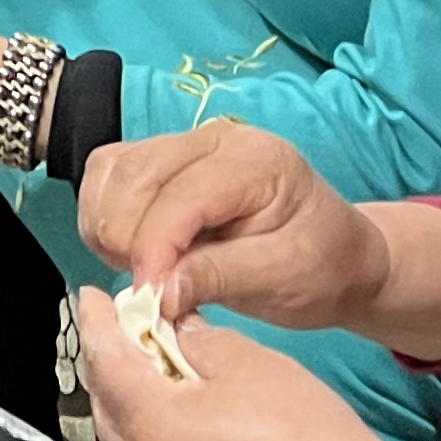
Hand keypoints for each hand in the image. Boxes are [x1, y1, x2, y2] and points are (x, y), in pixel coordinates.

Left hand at [76, 301, 412, 440]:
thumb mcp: (247, 362)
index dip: (96, 320)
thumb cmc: (306, 439)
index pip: (103, 357)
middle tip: (129, 323)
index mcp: (147, 422)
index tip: (91, 297)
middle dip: (112, 356)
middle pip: (106, 397)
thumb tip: (174, 329)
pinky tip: (182, 410)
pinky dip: (153, 430)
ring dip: (133, 395)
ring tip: (158, 363)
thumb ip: (196, 337)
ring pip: (124, 433)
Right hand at [79, 123, 394, 331]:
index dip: (154, 249)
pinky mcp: (159, 164)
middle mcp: (212, 139)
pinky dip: (103, 219)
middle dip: (126, 239)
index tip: (149, 301)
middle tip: (150, 292)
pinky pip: (106, 178)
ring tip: (142, 272)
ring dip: (108, 229)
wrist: (337, 256)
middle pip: (132, 174)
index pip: (181, 195)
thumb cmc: (320, 266)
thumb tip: (159, 293)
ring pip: (109, 172)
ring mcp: (182, 147)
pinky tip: (132, 254)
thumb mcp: (283, 278)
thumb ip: (220, 278)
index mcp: (254, 159)